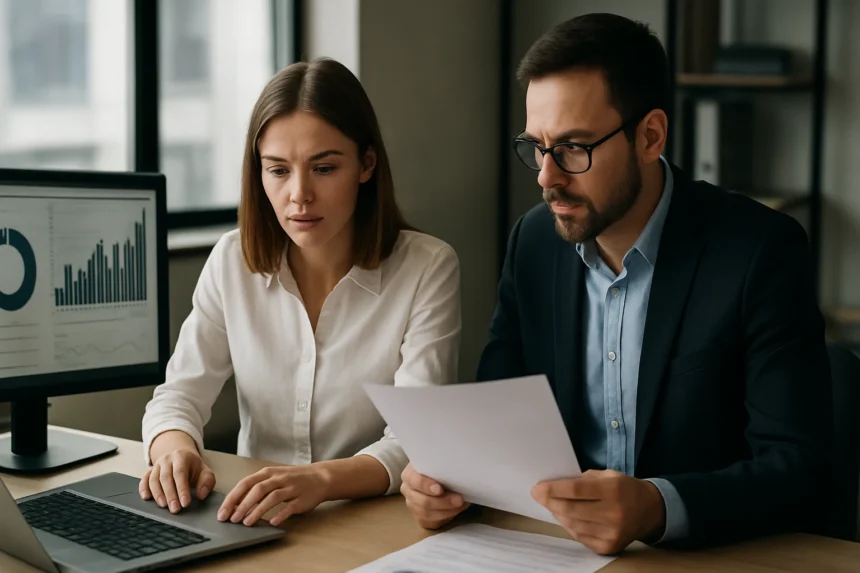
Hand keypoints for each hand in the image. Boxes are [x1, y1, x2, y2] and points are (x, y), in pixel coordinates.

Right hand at [140, 448, 215, 513]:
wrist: (181, 457)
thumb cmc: (194, 468)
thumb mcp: (205, 472)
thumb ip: (207, 482)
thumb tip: (201, 495)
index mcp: (181, 457)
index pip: (180, 473)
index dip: (182, 489)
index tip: (185, 503)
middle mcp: (167, 459)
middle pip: (166, 477)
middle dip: (170, 495)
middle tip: (175, 509)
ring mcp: (157, 465)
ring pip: (154, 479)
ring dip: (158, 494)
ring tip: (164, 506)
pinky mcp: (150, 471)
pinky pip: (144, 479)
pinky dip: (144, 489)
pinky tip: (147, 498)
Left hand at [218, 465, 329, 526]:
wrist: (320, 477)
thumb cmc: (292, 479)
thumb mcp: (273, 478)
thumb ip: (256, 487)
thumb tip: (235, 504)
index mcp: (268, 473)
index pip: (246, 483)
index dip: (233, 498)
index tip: (222, 512)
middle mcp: (278, 478)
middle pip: (257, 489)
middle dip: (242, 505)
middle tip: (232, 519)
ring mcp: (291, 487)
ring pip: (272, 497)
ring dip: (258, 510)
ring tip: (247, 523)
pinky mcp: (302, 498)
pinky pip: (290, 507)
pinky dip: (280, 514)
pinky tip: (272, 522)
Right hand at [400, 462, 469, 528]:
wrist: (441, 479)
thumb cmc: (441, 469)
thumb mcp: (441, 465)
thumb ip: (444, 468)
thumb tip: (458, 475)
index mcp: (409, 474)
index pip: (413, 480)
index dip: (425, 485)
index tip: (440, 489)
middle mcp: (407, 489)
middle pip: (422, 501)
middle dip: (443, 502)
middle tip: (459, 499)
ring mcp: (412, 504)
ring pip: (427, 513)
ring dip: (447, 510)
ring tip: (461, 504)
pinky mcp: (419, 517)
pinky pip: (431, 521)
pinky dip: (445, 517)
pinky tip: (455, 509)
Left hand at [531, 470, 665, 554]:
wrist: (649, 511)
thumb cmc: (623, 488)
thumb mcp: (607, 475)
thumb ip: (582, 479)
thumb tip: (553, 486)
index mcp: (613, 490)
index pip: (575, 490)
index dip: (553, 489)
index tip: (537, 487)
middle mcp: (614, 513)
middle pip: (570, 509)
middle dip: (549, 501)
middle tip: (538, 495)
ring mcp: (611, 533)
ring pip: (572, 524)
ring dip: (557, 513)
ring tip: (553, 504)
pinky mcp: (608, 546)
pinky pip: (579, 536)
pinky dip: (569, 525)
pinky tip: (567, 516)